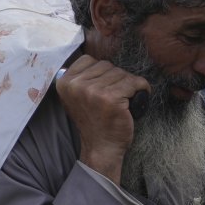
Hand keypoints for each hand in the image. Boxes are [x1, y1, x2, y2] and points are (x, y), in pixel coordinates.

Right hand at [55, 54, 149, 184]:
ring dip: (128, 85)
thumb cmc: (93, 121)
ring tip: (124, 99)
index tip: (104, 87)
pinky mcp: (111, 98)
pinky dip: (141, 88)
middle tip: (116, 96)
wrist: (100, 147)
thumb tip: (92, 58)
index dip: (101, 72)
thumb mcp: (76, 97)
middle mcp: (76, 85)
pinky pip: (133, 82)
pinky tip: (136, 99)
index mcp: (64, 82)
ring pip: (121, 73)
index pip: (89, 60)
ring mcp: (93, 91)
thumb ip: (79, 79)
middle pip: (106, 65)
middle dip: (115, 78)